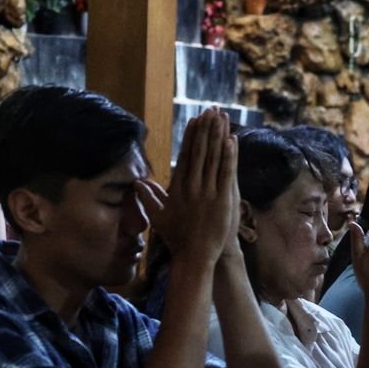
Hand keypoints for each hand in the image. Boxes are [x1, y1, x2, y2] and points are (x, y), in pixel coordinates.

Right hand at [135, 108, 235, 265]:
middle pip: (199, 152)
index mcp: (178, 188)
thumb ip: (148, 198)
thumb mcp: (158, 217)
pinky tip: (231, 140)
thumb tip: (136, 184)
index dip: (191, 137)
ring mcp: (207, 192)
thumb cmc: (177, 238)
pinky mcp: (222, 199)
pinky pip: (225, 173)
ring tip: (221, 118)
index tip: (195, 121)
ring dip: (217, 136)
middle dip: (205, 130)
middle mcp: (192, 187)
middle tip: (210, 111)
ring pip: (213, 158)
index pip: (185, 156)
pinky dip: (229, 156)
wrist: (195, 256)